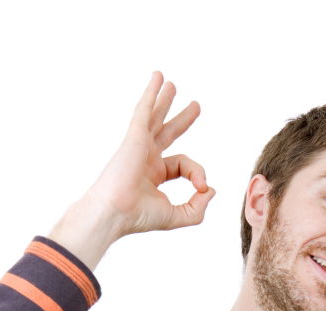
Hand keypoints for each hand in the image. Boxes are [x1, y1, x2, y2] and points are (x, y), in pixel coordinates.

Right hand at [82, 70, 214, 237]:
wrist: (115, 212)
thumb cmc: (138, 217)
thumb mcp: (177, 216)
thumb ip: (197, 208)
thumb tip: (210, 190)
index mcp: (154, 175)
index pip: (183, 165)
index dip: (198, 174)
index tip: (201, 187)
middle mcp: (145, 158)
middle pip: (167, 133)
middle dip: (182, 119)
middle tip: (195, 106)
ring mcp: (138, 145)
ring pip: (153, 116)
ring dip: (163, 99)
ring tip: (170, 83)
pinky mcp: (134, 136)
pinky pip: (144, 110)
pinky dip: (151, 94)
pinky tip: (158, 78)